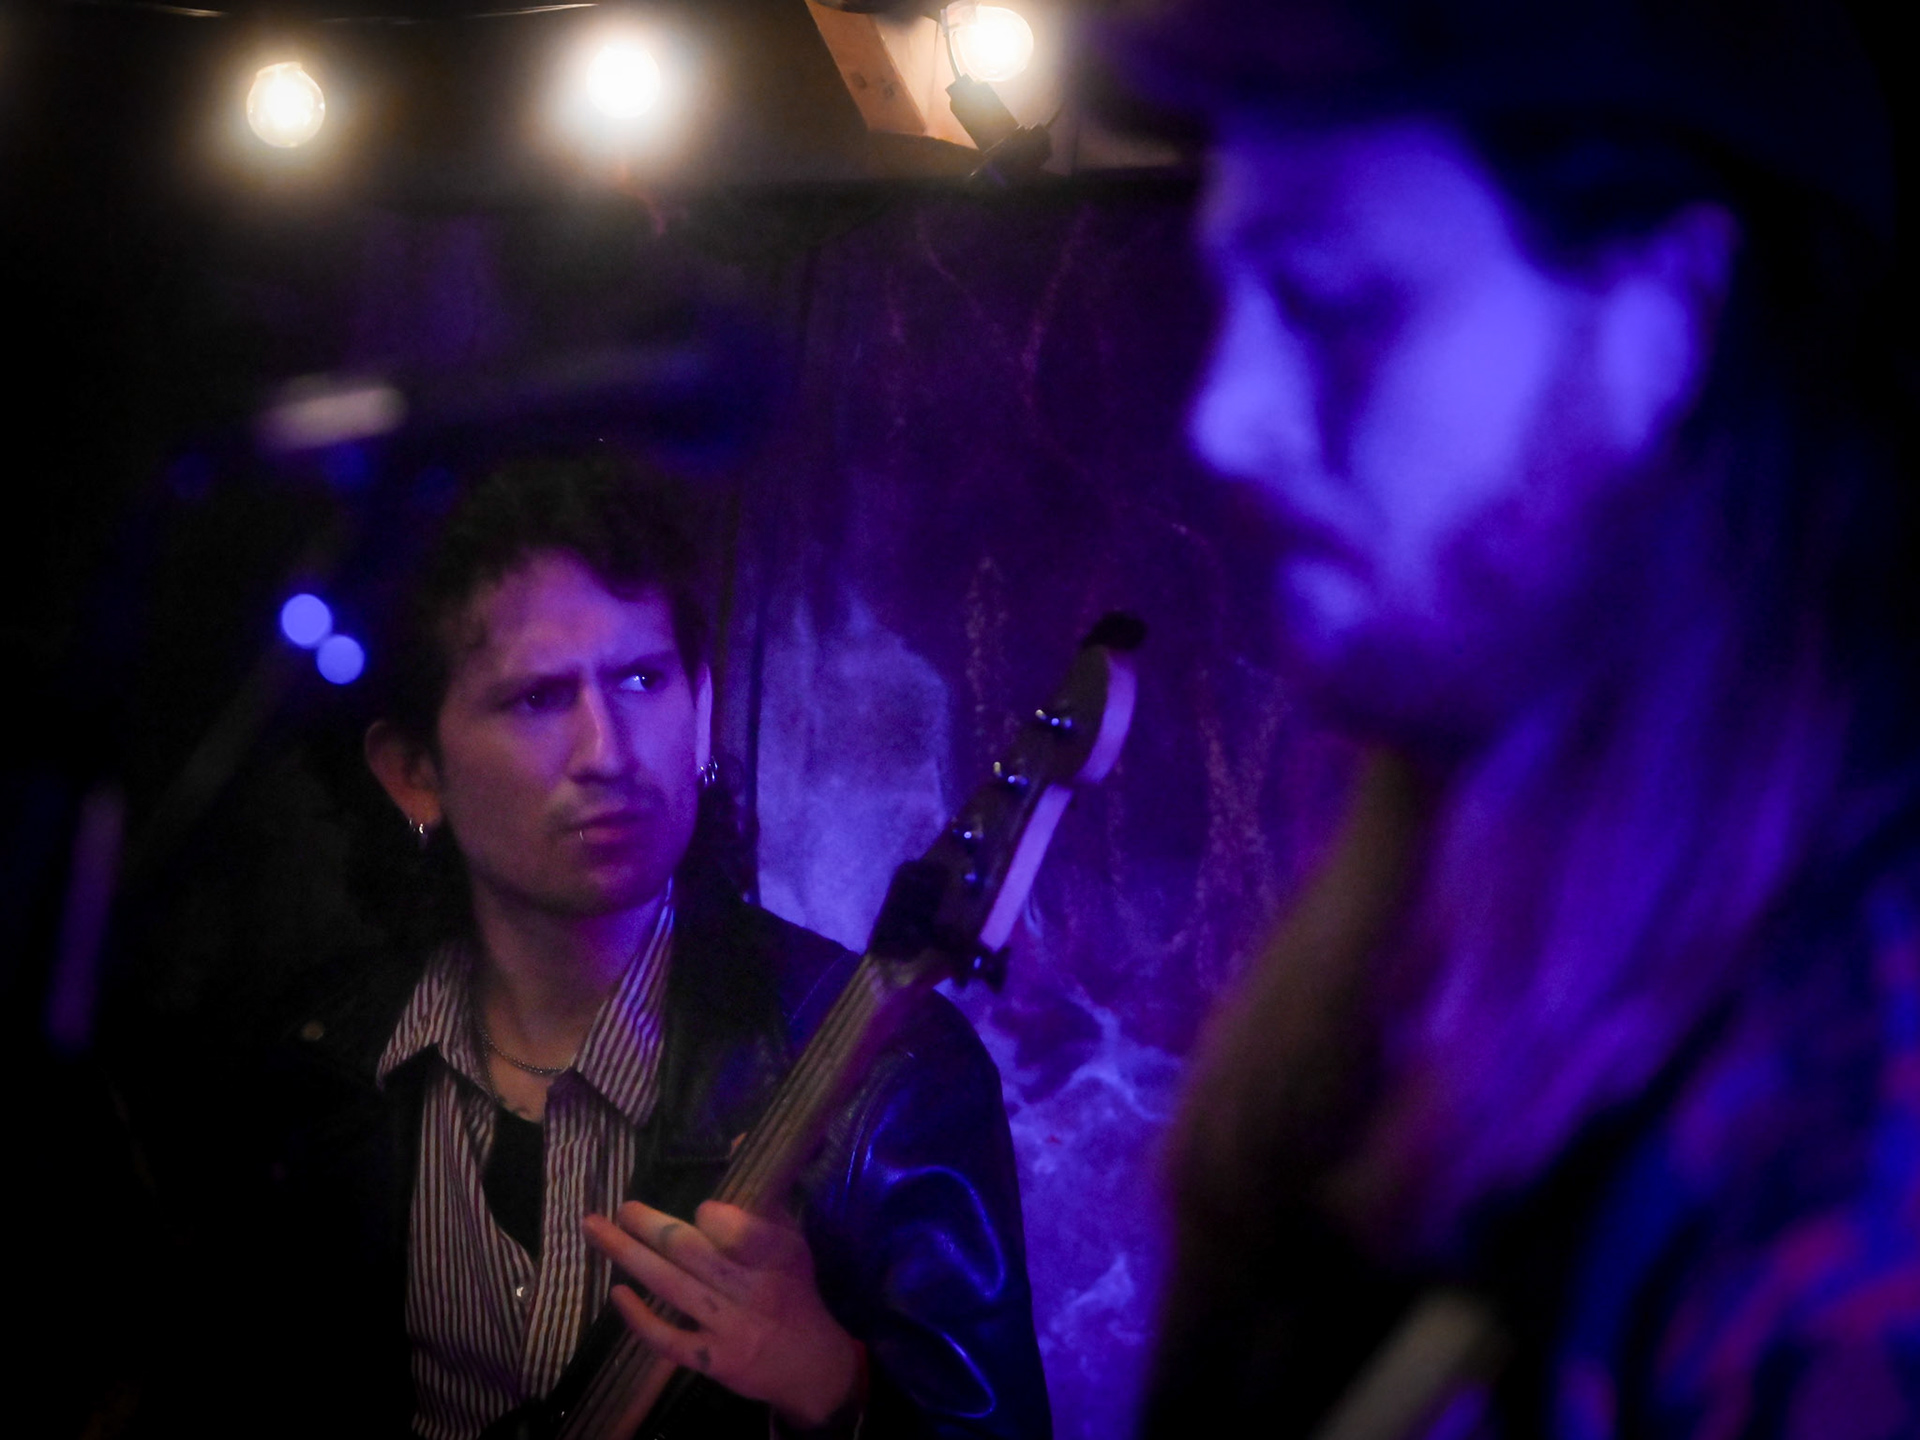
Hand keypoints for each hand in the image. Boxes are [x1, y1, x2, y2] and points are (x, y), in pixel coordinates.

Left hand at [583, 1200, 864, 1430]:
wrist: (810, 1364)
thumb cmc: (794, 1290)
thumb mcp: (791, 1241)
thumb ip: (762, 1198)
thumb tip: (732, 1142)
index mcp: (778, 1256)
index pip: (741, 1231)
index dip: (715, 1218)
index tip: (701, 1208)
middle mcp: (753, 1291)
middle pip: (691, 1252)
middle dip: (649, 1226)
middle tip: (623, 1208)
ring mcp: (730, 1328)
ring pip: (670, 1287)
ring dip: (628, 1255)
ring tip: (596, 1229)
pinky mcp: (712, 1361)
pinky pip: (667, 1339)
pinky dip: (638, 1317)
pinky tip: (616, 1292)